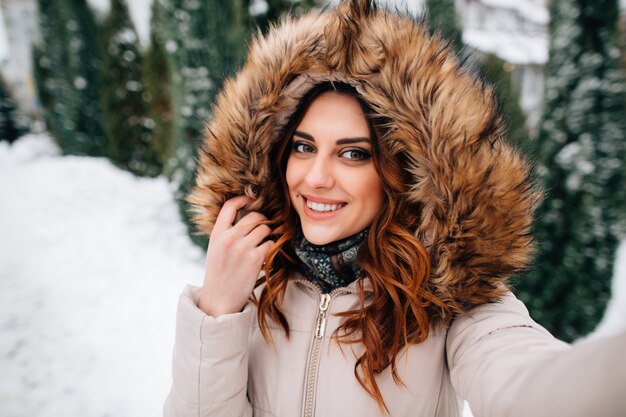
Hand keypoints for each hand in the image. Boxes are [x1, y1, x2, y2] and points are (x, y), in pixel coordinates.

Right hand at [198, 196, 273, 316]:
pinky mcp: (255, 259)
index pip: (229, 206)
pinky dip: (271, 248)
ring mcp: (242, 248)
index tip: (250, 199)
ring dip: (268, 235)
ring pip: (265, 229)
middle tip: (262, 230)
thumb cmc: (219, 274)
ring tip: (263, 244)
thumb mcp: (215, 249)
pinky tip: (265, 256)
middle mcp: (229, 238)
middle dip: (262, 221)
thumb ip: (226, 233)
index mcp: (217, 234)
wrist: (219, 300)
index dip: (242, 199)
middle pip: (254, 216)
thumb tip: (246, 219)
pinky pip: (270, 243)